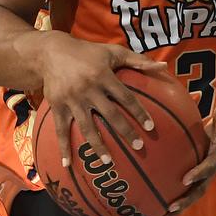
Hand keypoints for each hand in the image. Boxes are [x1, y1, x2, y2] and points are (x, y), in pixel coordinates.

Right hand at [37, 32, 174, 167]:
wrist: (52, 52)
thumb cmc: (88, 53)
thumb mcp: (113, 52)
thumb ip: (138, 60)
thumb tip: (163, 67)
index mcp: (104, 76)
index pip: (126, 97)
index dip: (139, 112)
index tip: (151, 127)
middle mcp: (89, 89)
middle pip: (110, 114)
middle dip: (125, 132)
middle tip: (138, 147)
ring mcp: (72, 99)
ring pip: (87, 126)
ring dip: (97, 145)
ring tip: (108, 162)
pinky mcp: (57, 106)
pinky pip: (61, 129)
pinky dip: (63, 147)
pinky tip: (67, 163)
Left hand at [155, 90, 215, 215]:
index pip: (210, 165)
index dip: (200, 173)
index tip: (185, 180)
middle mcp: (211, 166)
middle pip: (199, 189)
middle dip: (185, 201)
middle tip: (168, 210)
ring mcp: (203, 172)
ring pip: (190, 194)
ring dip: (176, 208)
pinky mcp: (196, 172)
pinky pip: (184, 188)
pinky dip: (171, 198)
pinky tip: (153, 206)